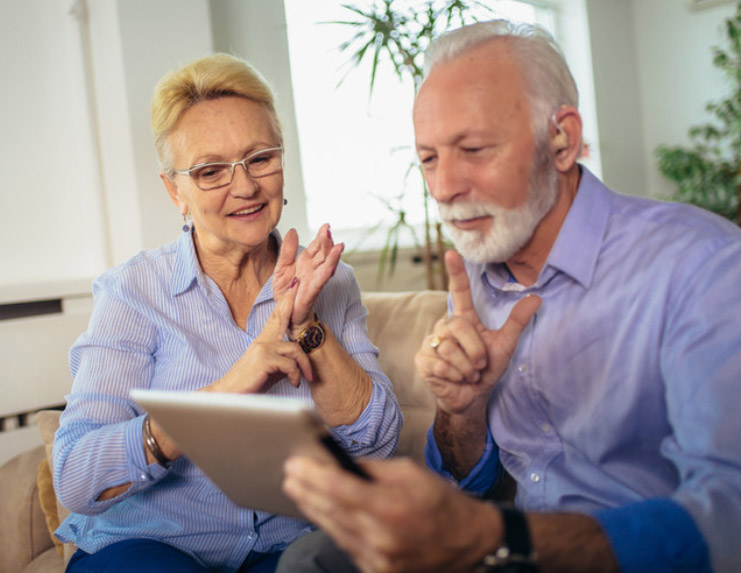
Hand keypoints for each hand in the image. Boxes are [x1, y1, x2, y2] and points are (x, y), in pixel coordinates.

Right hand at [205, 280, 313, 392]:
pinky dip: (295, 375)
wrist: (227, 396)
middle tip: (298, 284)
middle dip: (290, 301)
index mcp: (263, 342)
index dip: (285, 303)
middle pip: (280, 317)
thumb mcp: (269, 371)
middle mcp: (262, 341)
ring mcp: (262, 348)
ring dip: (305, 365)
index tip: (292, 287)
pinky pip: (290, 364)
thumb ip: (282, 362)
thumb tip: (297, 362)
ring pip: (295, 349)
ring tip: (307, 377)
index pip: (275, 318)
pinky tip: (293, 383)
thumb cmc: (249, 385)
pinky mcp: (264, 360)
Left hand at [273, 225, 343, 333]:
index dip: (321, 236)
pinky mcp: (312, 292)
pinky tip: (331, 265)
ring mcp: (314, 280)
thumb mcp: (281, 268)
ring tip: (339, 246)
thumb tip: (293, 230)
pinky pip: (320, 281)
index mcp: (306, 262)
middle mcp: (313, 270)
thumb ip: (287, 251)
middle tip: (328, 230)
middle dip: (327, 242)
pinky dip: (327, 272)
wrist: (285, 315)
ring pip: (326, 265)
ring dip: (333, 256)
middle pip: (323, 253)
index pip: (317, 247)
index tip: (326, 225)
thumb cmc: (286, 293)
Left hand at [283, 456, 501, 572]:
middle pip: (330, 511)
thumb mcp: (410, 473)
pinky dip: (333, 527)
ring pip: (334, 530)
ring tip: (298, 491)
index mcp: (391, 507)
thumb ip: (371, 469)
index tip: (294, 463)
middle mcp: (381, 537)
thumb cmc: (441, 502)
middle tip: (289, 475)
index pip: (339, 489)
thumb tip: (338, 461)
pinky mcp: (378, 572)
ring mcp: (378, 560)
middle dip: (306, 491)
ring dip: (313, 509)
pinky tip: (322, 512)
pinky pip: (347, 546)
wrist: (469, 543)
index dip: (312, 475)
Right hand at [415, 250, 540, 414]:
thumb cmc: (485, 368)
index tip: (451, 253)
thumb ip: (516, 322)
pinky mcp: (422, 360)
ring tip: (468, 373)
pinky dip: (455, 375)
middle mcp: (444, 326)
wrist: (471, 396)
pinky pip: (441, 364)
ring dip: (467, 367)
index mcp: (463, 318)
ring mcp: (430, 342)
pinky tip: (456, 379)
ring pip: (450, 349)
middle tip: (480, 365)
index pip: (458, 291)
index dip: (455, 272)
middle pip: (459, 327)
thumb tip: (537, 299)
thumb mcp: (504, 345)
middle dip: (476, 350)